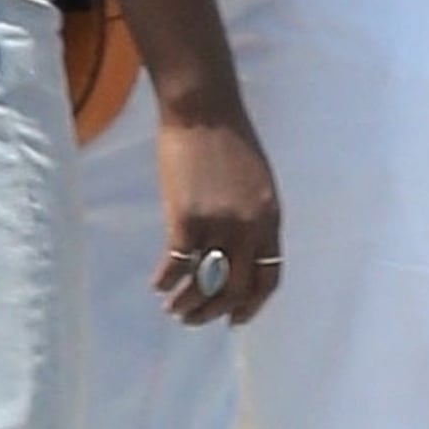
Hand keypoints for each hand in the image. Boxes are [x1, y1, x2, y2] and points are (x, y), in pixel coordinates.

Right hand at [152, 111, 281, 325]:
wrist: (203, 109)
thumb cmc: (229, 139)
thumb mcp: (257, 183)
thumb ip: (253, 218)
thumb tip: (239, 252)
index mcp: (270, 219)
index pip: (269, 278)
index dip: (252, 306)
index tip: (235, 319)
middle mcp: (248, 229)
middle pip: (236, 290)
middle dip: (214, 312)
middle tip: (194, 319)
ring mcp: (217, 225)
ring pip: (204, 285)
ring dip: (187, 304)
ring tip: (174, 309)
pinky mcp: (185, 218)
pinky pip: (176, 265)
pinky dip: (165, 281)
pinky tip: (158, 285)